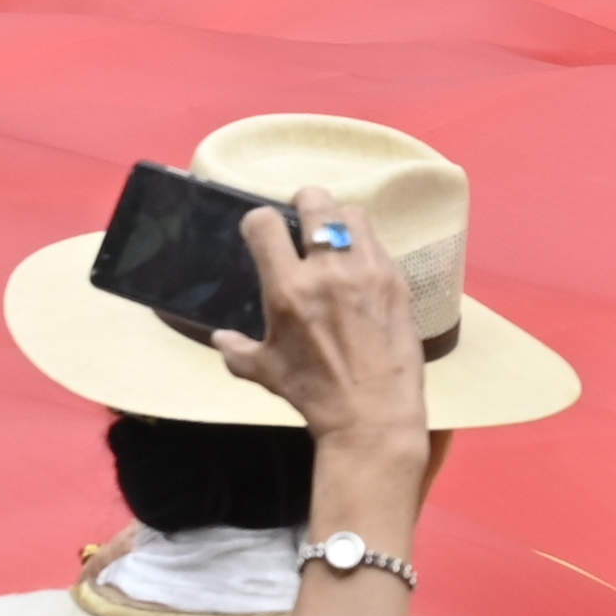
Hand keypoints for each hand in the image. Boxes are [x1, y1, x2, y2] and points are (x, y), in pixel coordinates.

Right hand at [204, 184, 435, 476]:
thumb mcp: (265, 372)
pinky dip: (364, 245)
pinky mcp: (396, 281)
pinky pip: (378, 243)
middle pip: (315, 201)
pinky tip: (358, 265)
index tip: (260, 231)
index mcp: (289, 289)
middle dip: (302, 202)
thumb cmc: (314, 394)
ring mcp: (368, 272)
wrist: (373, 414)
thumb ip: (237, 350)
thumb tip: (219, 339)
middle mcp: (329, 271)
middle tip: (300, 218)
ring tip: (333, 236)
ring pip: (352, 214)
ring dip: (338, 219)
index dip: (258, 221)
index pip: (265, 223)